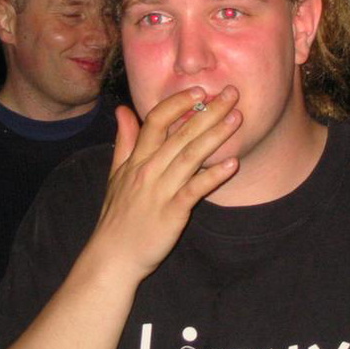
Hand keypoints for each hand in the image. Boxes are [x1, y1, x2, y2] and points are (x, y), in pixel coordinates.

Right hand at [88, 86, 241, 280]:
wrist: (113, 257)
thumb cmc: (117, 216)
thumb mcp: (115, 174)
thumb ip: (124, 140)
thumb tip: (122, 109)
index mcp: (136, 159)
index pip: (156, 120)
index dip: (178, 103)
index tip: (199, 90)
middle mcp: (148, 170)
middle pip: (180, 133)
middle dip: (208, 111)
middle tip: (231, 93)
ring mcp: (160, 191)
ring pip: (190, 156)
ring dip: (215, 135)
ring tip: (237, 118)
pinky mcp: (172, 213)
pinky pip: (194, 190)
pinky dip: (213, 176)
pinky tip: (233, 164)